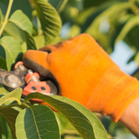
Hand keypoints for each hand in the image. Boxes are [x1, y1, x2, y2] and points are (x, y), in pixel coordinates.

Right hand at [23, 34, 138, 120]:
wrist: (113, 91)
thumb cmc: (85, 99)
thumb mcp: (59, 100)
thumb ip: (39, 95)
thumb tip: (24, 93)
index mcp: (52, 62)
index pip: (29, 55)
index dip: (29, 64)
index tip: (33, 70)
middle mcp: (62, 47)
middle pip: (43, 50)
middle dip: (45, 61)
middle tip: (53, 73)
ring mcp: (74, 41)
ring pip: (58, 46)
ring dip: (59, 55)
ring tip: (70, 70)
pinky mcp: (85, 39)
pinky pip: (71, 43)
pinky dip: (72, 51)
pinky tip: (80, 64)